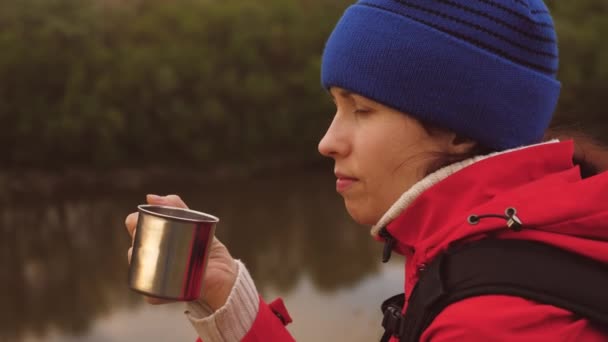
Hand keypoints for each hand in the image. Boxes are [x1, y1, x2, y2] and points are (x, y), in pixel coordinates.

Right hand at [125, 194, 237, 309]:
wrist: (225, 277)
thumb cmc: (207, 249)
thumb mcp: (197, 224)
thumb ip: (180, 208)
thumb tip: (151, 197)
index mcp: (158, 239)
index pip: (137, 228)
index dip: (133, 222)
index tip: (139, 218)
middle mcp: (154, 258)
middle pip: (134, 249)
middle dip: (136, 240)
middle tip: (147, 235)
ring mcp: (159, 277)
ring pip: (138, 270)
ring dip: (138, 263)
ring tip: (150, 257)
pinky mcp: (166, 295)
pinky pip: (152, 295)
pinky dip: (150, 292)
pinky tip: (153, 290)